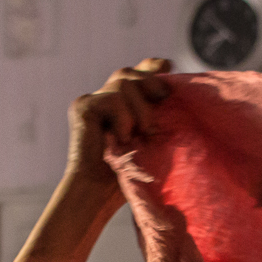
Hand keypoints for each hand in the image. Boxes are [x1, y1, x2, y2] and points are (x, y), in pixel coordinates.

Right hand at [16, 59, 173, 261]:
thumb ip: (160, 120)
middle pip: (130, 73)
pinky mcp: (83, 107)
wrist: (98, 194)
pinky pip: (112, 99)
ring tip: (141, 134)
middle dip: (151, 82)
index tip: (168, 66)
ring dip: (139, 109)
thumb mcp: (153, 144)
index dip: (152, 67)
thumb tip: (178, 101)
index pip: (136, 73)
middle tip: (164, 98)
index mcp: (123, 106)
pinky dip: (123, 118)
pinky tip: (122, 137)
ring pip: (124, 82)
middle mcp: (105, 99)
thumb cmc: (128, 177)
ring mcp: (92, 101)